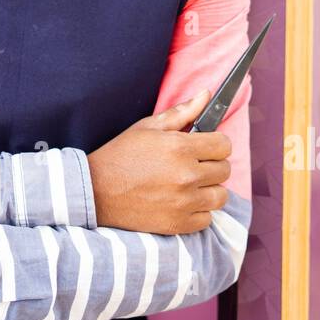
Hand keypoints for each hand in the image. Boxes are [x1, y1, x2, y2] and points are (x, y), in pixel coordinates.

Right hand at [86, 89, 231, 234]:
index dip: (216, 143)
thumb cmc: (121, 155)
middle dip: (212, 164)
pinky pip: (207, 218)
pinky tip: (181, 202)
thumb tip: (206, 95)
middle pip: (224, 170)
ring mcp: (184, 202)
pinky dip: (198, 211)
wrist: (95, 191)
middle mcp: (186, 175)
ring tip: (190, 185)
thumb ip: (182, 112)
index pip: (224, 145)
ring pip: (220, 196)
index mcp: (180, 147)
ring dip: (209, 189)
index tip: (205, 147)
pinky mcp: (178, 224)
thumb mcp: (148, 127)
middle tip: (193, 165)